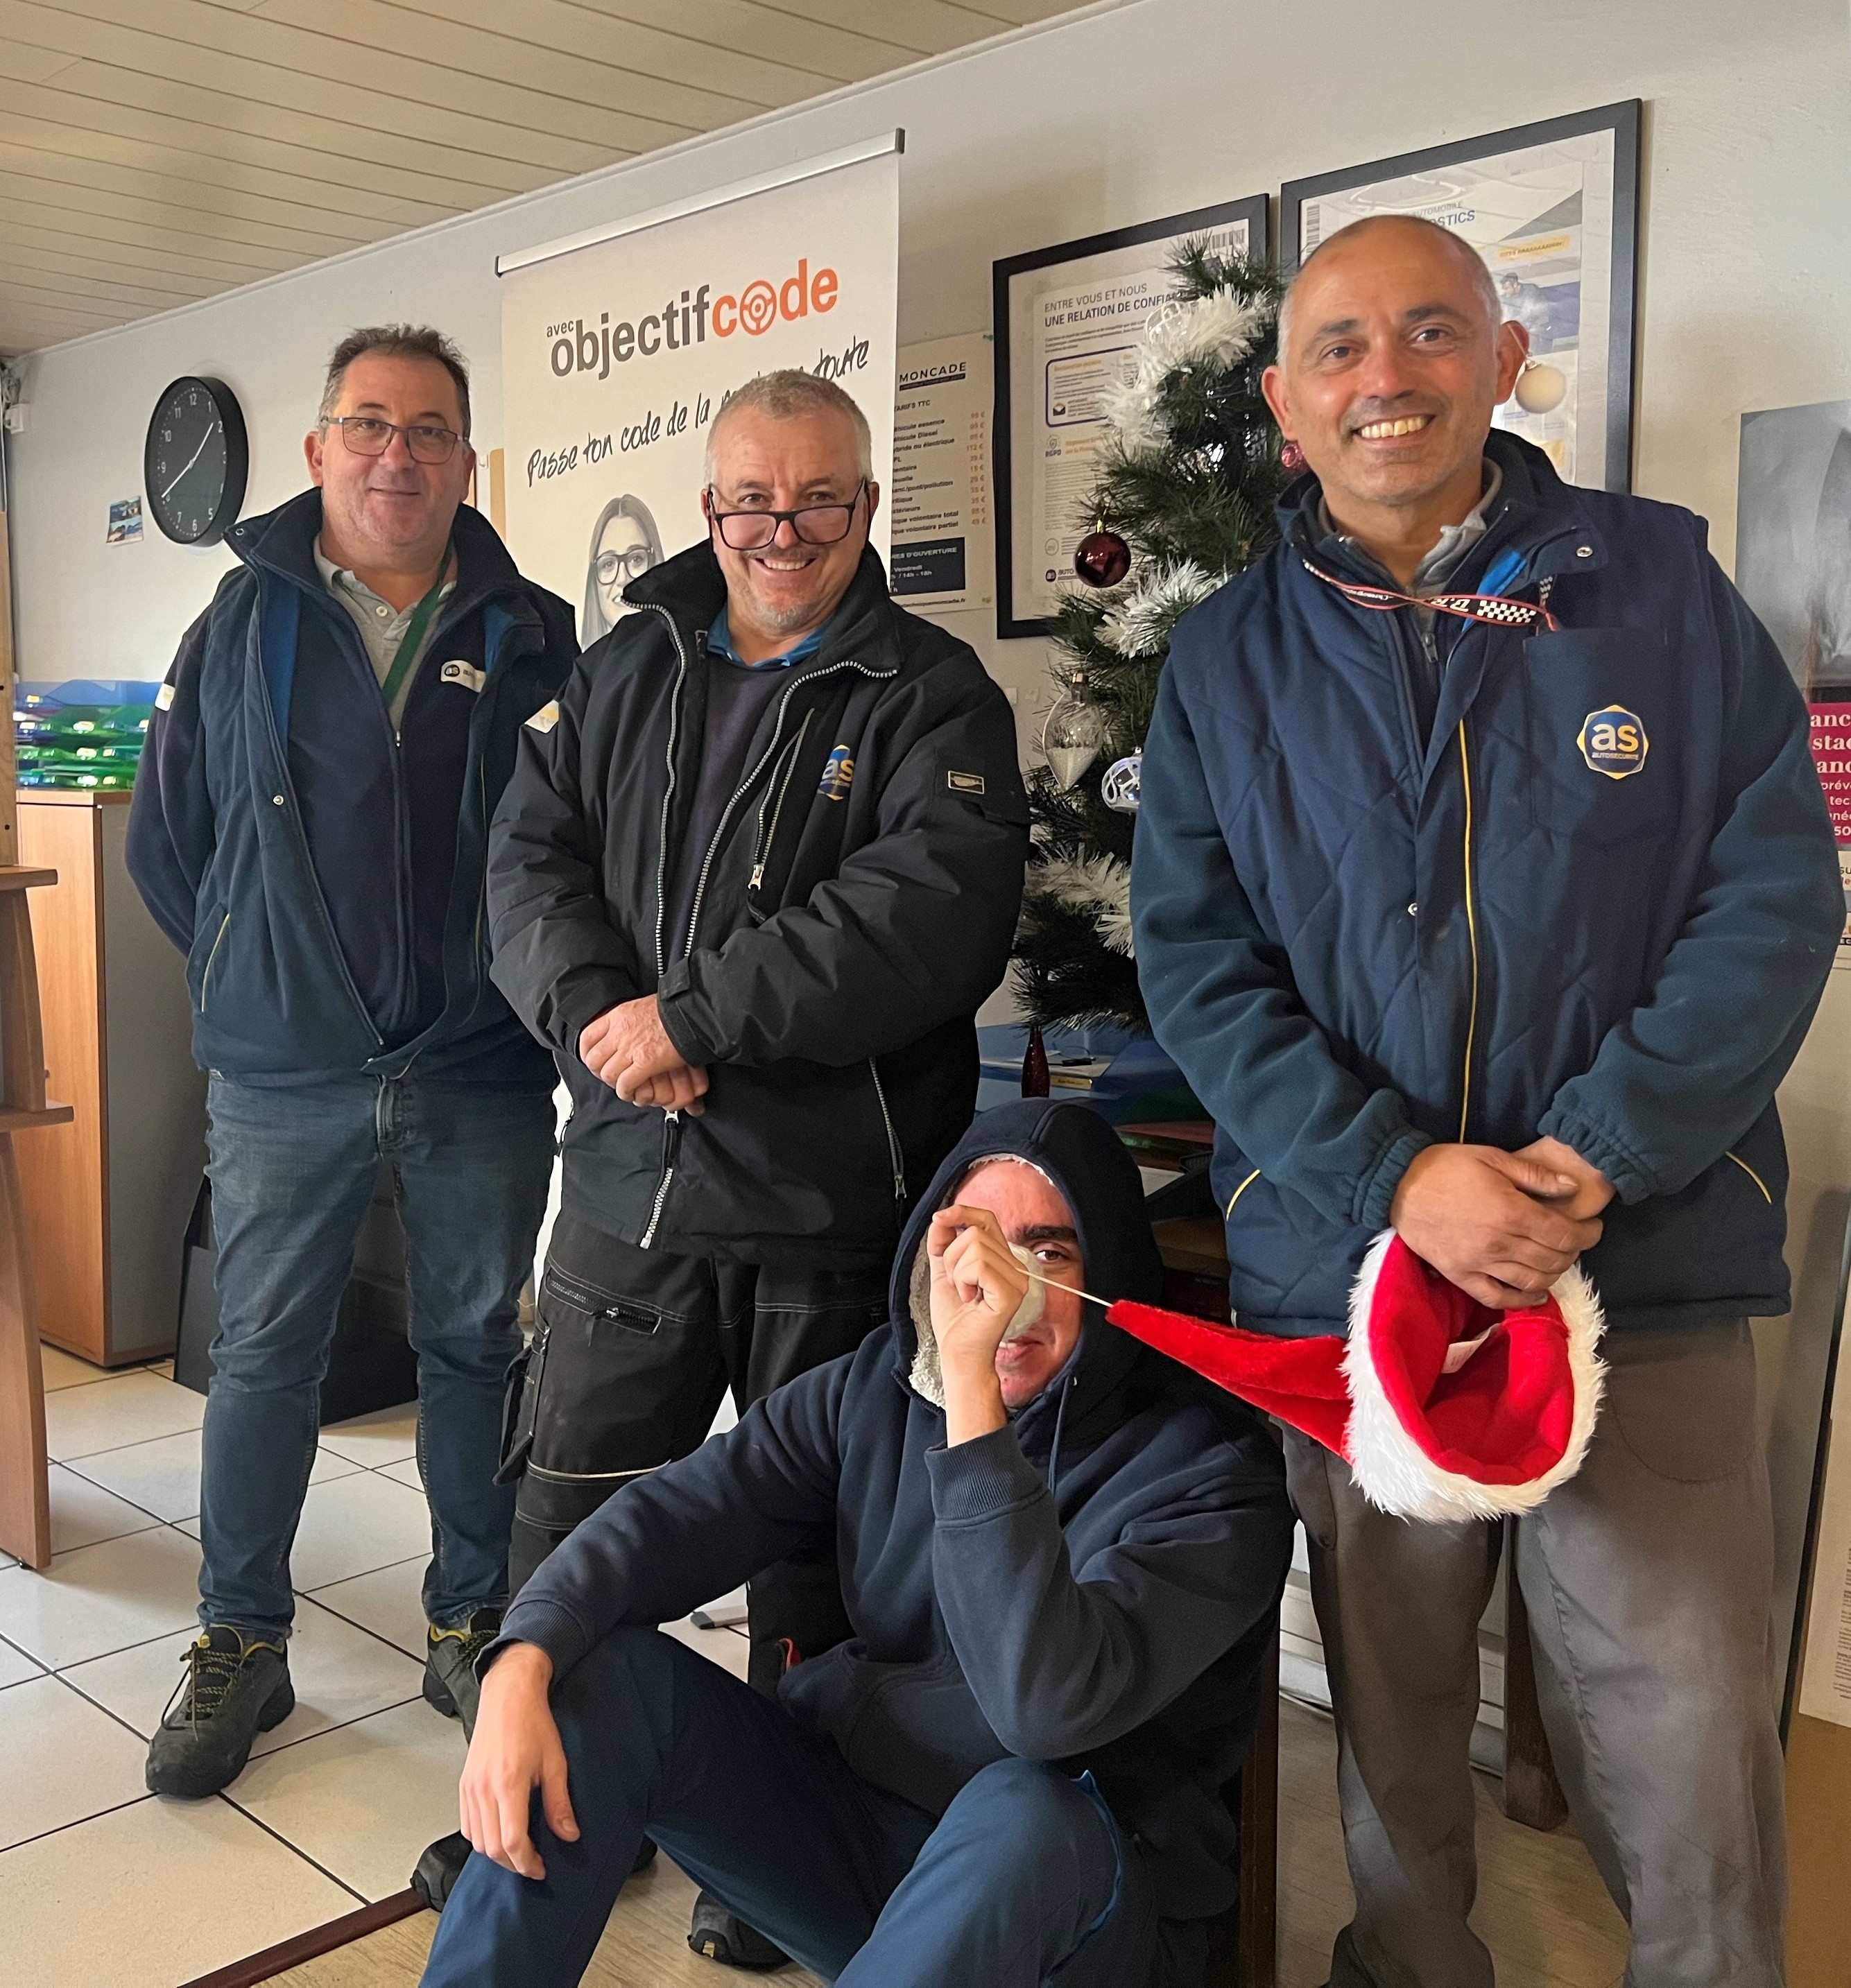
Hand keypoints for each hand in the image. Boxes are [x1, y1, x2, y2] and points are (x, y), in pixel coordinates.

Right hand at [458, 1643, 575, 1879]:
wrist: (508, 1695)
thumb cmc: (532, 1722)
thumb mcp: (555, 1763)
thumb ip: (559, 1803)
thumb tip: (568, 1834)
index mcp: (508, 1784)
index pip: (512, 1842)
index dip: (527, 1863)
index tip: (540, 1868)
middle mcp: (483, 1789)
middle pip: (492, 1847)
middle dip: (514, 1863)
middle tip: (533, 1864)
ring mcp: (470, 1788)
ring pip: (477, 1840)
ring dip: (497, 1853)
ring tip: (519, 1851)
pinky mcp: (464, 1785)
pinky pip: (467, 1825)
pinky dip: (481, 1838)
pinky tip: (499, 1833)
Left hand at [578, 997, 706, 1115]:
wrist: (692, 1011)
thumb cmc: (675, 1008)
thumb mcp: (644, 1006)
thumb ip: (632, 1018)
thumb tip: (631, 1026)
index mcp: (619, 1016)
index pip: (588, 1037)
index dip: (587, 1053)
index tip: (593, 1060)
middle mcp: (620, 1032)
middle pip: (594, 1060)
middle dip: (600, 1072)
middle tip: (610, 1076)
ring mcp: (632, 1048)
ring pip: (608, 1074)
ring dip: (615, 1084)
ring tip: (623, 1086)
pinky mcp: (646, 1062)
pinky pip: (625, 1084)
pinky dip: (627, 1092)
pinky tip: (632, 1092)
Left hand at [927, 1205, 1023, 1443]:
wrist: (958, 1353)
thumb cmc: (955, 1320)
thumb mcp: (944, 1272)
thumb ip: (942, 1243)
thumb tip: (941, 1218)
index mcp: (1003, 1260)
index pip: (987, 1219)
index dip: (963, 1212)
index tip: (940, 1218)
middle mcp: (1016, 1267)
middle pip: (975, 1232)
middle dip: (952, 1256)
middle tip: (958, 1284)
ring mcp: (1018, 1280)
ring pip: (975, 1246)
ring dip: (957, 1272)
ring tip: (965, 1294)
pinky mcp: (1012, 1292)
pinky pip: (979, 1265)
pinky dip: (964, 1281)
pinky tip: (970, 1299)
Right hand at [1390, 1144, 1604, 1309]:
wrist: (1396, 1185)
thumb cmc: (1445, 1167)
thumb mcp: (1492, 1158)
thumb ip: (1535, 1176)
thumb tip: (1572, 1190)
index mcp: (1510, 1212)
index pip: (1564, 1234)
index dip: (1587, 1234)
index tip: (1594, 1228)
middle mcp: (1499, 1244)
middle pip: (1552, 1259)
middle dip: (1574, 1251)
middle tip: (1577, 1240)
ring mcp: (1479, 1263)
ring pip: (1531, 1281)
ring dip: (1554, 1274)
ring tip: (1558, 1261)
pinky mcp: (1460, 1275)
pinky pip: (1497, 1297)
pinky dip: (1522, 1300)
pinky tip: (1536, 1293)